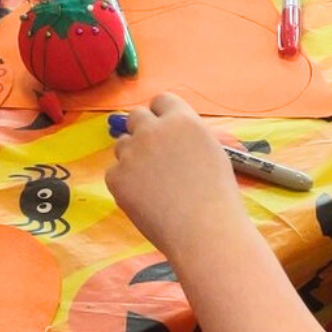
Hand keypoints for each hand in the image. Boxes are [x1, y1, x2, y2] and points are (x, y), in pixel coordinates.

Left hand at [106, 93, 242, 256]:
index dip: (162, 115)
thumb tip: (168, 131)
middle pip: (136, 116)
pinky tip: (146, 201)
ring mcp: (132, 153)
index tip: (164, 130)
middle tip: (154, 158)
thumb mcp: (210, 152)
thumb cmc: (217, 197)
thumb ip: (185, 136)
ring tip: (155, 185)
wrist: (205, 231)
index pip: (161, 100)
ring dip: (132, 158)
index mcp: (182, 120)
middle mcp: (154, 130)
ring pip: (122, 145)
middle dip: (143, 132)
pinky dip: (125, 185)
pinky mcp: (116, 177)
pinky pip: (114, 173)